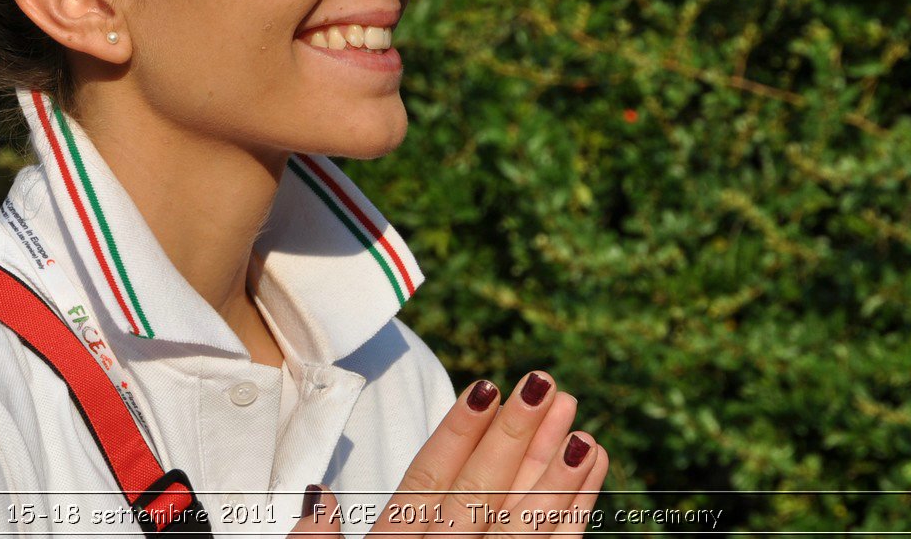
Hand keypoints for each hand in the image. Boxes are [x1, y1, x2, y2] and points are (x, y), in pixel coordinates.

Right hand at [288, 372, 607, 535]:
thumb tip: (319, 493)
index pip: (427, 486)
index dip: (457, 436)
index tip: (487, 387)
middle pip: (481, 498)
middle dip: (516, 439)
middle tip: (546, 385)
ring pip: (522, 530)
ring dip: (557, 478)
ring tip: (583, 428)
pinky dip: (574, 518)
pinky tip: (591, 477)